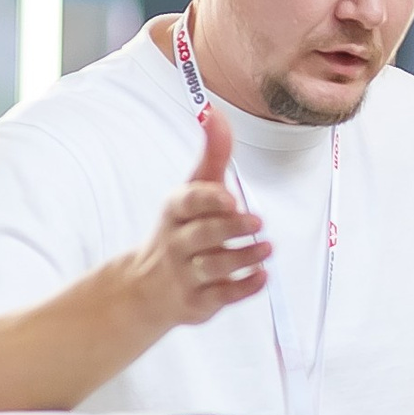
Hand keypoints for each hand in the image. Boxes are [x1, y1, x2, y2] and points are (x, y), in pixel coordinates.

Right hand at [120, 111, 268, 328]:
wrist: (146, 286)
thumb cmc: (181, 229)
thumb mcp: (193, 190)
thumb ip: (212, 154)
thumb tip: (214, 112)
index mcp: (175, 212)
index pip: (187, 202)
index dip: (207, 199)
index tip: (228, 196)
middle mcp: (176, 242)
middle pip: (203, 235)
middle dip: (230, 228)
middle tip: (257, 221)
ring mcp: (185, 275)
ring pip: (214, 267)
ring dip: (243, 257)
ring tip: (267, 248)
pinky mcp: (197, 302)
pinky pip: (221, 297)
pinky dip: (243, 288)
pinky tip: (261, 277)